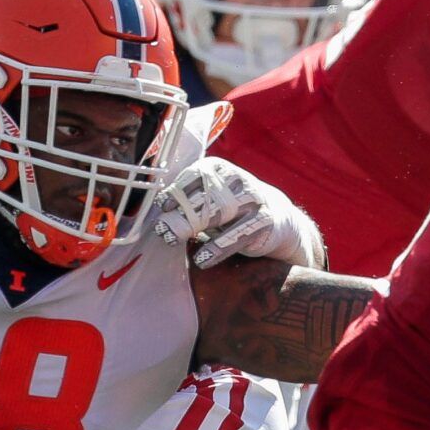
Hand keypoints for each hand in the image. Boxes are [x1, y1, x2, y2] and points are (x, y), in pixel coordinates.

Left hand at [153, 157, 323, 268]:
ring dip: (193, 228)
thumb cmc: (231, 210)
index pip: (193, 176)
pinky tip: (201, 260)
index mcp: (218, 169)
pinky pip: (237, 236)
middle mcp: (237, 180)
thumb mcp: (208, 199)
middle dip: (180, 215)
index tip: (162, 208)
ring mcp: (253, 199)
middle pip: (203, 197)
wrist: (276, 219)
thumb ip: (185, 201)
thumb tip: (153, 211)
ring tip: (174, 241)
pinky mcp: (264, 221)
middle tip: (163, 232)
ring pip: (219, 213)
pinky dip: (216, 249)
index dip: (175, 192)